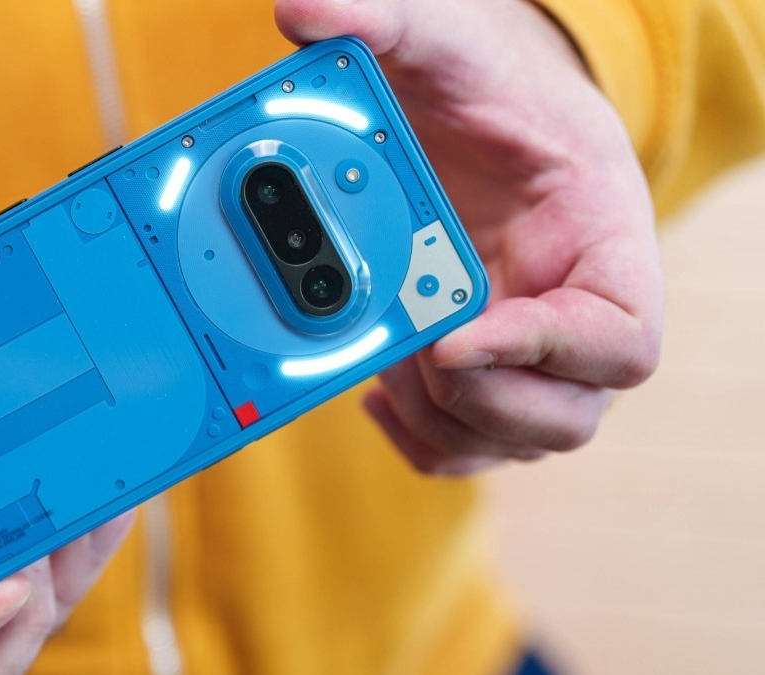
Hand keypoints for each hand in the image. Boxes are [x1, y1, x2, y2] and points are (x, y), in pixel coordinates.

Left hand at [276, 0, 663, 473]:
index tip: (451, 337)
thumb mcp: (450, 42)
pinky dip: (424, 439)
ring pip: (513, 439)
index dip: (546, 352)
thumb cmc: (493, 85)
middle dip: (480, 398)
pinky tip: (375, 393)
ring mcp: (532, 349)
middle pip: (568, 413)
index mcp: (603, 241)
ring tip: (385, 365)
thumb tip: (302, 12)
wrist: (487, 115)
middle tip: (410, 351)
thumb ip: (390, 22)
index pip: (619, 338)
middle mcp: (577, 310)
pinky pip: (471, 441)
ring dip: (444, 421)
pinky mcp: (485, 367)